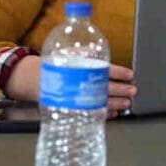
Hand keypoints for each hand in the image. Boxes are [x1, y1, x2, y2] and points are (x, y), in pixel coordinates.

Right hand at [3, 57, 136, 118]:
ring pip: (100, 102)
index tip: (130, 74)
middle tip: (132, 91)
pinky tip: (112, 113)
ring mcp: (76, 98)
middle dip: (121, 90)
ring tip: (126, 104)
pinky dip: (103, 113)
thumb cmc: (54, 64)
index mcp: (80, 68)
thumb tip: (95, 52)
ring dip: (115, 104)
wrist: (33, 79)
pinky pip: (90, 112)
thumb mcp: (67, 53)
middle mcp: (79, 84)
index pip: (104, 70)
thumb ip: (83, 53)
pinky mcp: (73, 107)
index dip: (118, 72)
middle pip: (105, 88)